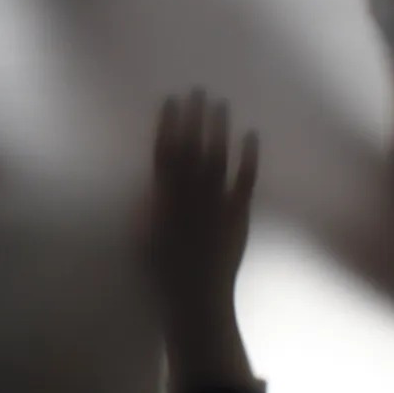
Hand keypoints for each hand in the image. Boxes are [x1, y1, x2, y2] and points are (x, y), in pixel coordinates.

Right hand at [148, 90, 258, 313]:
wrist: (195, 301)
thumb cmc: (162, 273)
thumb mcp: (143, 238)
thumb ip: (148, 207)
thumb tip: (151, 180)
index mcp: (162, 203)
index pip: (164, 156)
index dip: (167, 127)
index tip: (170, 102)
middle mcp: (188, 199)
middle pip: (191, 151)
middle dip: (194, 120)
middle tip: (197, 90)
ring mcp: (215, 207)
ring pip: (216, 161)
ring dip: (218, 130)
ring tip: (220, 104)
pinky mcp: (237, 217)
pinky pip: (244, 184)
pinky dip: (248, 159)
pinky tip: (250, 135)